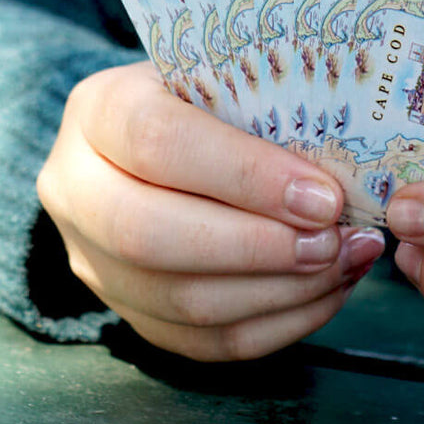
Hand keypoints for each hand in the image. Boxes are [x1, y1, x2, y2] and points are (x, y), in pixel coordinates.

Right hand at [37, 62, 383, 359]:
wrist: (160, 145)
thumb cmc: (210, 104)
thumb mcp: (227, 82)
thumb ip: (269, 114)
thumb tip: (347, 178)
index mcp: (98, 112)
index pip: (159, 144)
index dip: (245, 176)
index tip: (323, 197)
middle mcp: (76, 191)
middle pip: (152, 237)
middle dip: (260, 248)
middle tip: (335, 242)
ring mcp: (95, 263)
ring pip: (183, 302)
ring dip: (281, 292)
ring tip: (346, 263)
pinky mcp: (133, 314)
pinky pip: (207, 342)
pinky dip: (279, 324)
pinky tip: (328, 292)